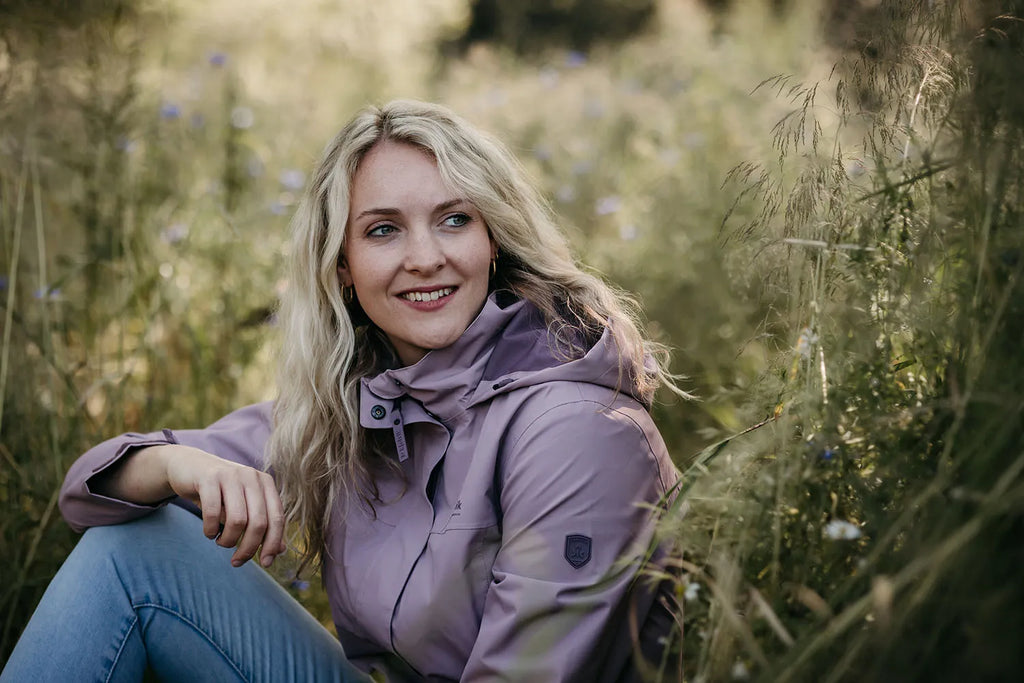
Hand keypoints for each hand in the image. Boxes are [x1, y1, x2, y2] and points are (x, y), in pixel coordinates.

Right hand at [161, 445, 287, 567]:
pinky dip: (211, 530)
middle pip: (258, 523)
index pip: (277, 519)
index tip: (266, 564)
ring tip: (221, 541)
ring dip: (228, 540)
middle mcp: (252, 477)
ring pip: (237, 520)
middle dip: (248, 548)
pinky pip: (213, 513)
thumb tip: (281, 551)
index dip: (273, 544)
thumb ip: (263, 525)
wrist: (189, 467)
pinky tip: (209, 533)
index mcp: (266, 483)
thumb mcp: (244, 506)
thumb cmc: (221, 492)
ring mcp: (231, 475)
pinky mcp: (209, 478)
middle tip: (237, 561)